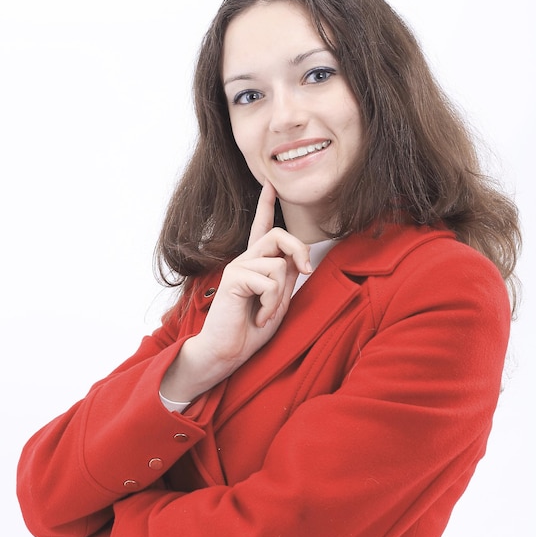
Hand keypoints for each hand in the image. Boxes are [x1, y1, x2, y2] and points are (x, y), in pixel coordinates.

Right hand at [160, 181, 310, 402]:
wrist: (227, 352)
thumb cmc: (251, 331)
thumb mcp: (278, 302)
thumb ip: (286, 279)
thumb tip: (297, 259)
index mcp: (256, 265)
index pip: (262, 228)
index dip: (266, 205)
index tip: (269, 184)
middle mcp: (245, 261)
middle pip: (278, 234)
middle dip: (299, 249)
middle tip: (307, 270)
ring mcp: (238, 268)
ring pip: (278, 264)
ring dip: (280, 296)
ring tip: (267, 315)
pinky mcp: (233, 279)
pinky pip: (268, 281)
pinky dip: (271, 304)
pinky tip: (260, 318)